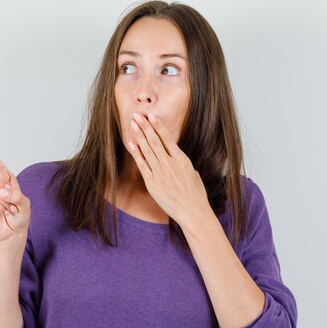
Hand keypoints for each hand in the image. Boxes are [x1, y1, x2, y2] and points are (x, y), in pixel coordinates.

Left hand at [127, 113, 211, 228]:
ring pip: (147, 150)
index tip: (150, 115)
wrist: (193, 212)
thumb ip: (181, 162)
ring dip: (139, 136)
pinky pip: (142, 165)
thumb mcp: (192, 173)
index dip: (157, 126)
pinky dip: (136, 154)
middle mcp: (170, 164)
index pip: (167, 138)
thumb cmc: (195, 194)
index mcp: (182, 160)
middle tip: (136, 115)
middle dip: (145, 127)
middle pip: (154, 141)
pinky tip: (131, 144)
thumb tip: (174, 155)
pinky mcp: (152, 183)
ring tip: (132, 125)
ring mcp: (160, 174)